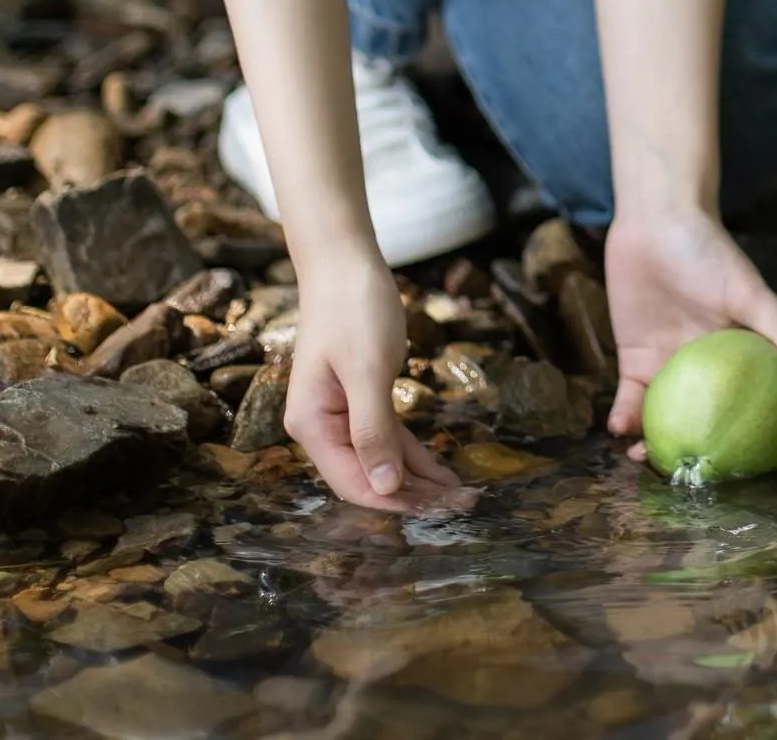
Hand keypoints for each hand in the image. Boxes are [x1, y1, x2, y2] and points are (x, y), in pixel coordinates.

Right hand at [285, 257, 468, 512]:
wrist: (345, 263)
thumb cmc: (353, 310)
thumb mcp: (367, 370)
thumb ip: (373, 430)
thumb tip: (384, 486)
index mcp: (312, 425)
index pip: (353, 481)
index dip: (395, 500)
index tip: (439, 512)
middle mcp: (321, 427)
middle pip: (369, 477)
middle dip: (414, 496)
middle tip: (464, 507)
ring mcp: (341, 415)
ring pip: (383, 461)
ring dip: (420, 480)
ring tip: (462, 497)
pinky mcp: (361, 400)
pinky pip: (389, 438)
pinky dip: (416, 456)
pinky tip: (443, 473)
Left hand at [602, 204, 776, 449]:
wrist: (656, 221)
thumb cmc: (710, 251)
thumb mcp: (749, 291)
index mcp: (741, 357)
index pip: (755, 405)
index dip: (756, 439)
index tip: (753, 471)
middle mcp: (707, 371)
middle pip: (706, 422)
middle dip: (698, 454)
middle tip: (690, 477)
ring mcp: (671, 368)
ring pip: (667, 419)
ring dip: (655, 445)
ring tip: (647, 461)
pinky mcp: (635, 360)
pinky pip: (631, 400)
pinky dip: (624, 418)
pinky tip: (619, 430)